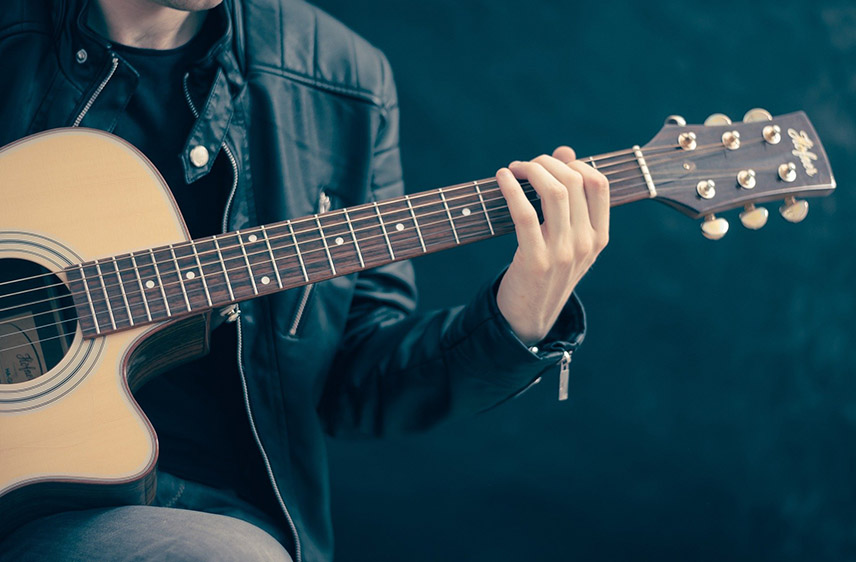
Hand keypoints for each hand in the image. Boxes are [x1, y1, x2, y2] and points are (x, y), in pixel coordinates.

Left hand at [495, 146, 608, 344]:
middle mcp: (586, 244)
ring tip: (514, 168)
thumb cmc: (546, 271)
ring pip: (554, 192)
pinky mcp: (535, 260)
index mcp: (599, 237)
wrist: (529, 317)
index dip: (574, 164)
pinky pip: (524, 213)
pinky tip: (502, 178)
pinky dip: (511, 189)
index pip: (599, 184)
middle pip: (574, 182)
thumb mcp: (567, 238)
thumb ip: (570, 198)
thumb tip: (565, 152)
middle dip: (546, 163)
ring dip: (531, 170)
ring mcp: (563, 253)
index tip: (552, 163)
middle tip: (526, 165)